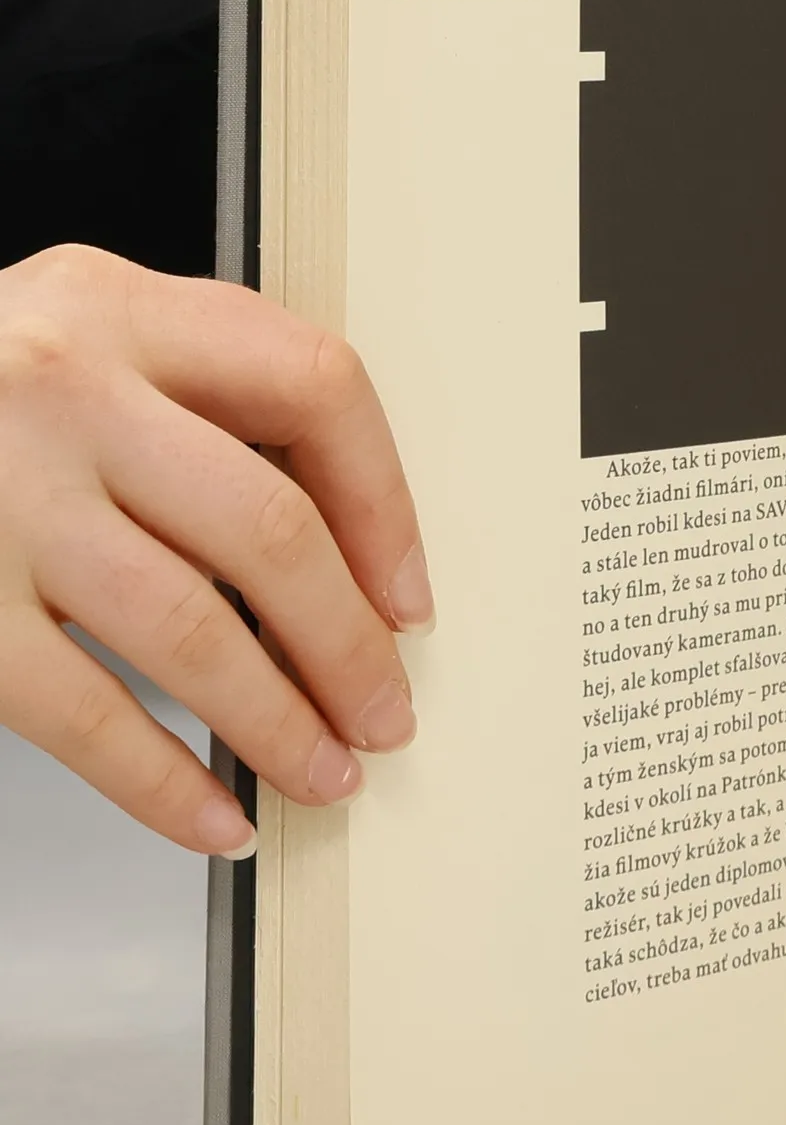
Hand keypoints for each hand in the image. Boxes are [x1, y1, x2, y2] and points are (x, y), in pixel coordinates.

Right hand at [0, 246, 432, 856]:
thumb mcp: (75, 345)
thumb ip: (195, 408)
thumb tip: (339, 567)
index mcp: (117, 310)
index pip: (315, 387)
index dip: (385, 508)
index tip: (406, 596)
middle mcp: (62, 390)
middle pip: (269, 530)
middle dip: (349, 646)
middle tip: (381, 711)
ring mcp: (2, 498)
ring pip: (191, 630)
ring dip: (278, 725)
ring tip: (323, 771)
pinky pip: (85, 714)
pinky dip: (164, 784)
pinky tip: (213, 815)